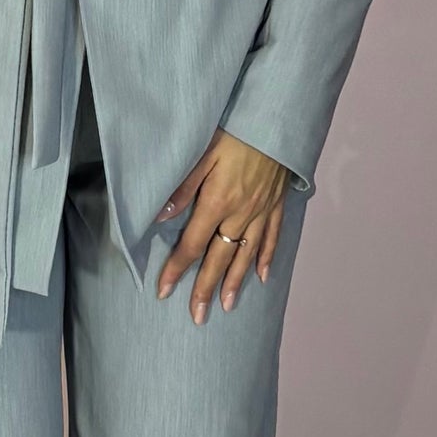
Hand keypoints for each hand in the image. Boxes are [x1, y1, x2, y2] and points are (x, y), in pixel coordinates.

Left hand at [154, 128, 291, 320]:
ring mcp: (261, 212)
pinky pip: (272, 238)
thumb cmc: (235, 131)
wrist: (275, 120)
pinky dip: (266, 259)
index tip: (163, 292)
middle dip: (205, 289)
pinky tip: (262, 277)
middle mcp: (240, 214)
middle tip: (197, 317)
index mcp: (217, 203)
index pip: (191, 245)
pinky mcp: (276, 205)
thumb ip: (181, 187)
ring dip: (234, 282)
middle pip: (218, 259)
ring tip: (225, 307)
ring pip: (245, 256)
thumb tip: (159, 216)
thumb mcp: (201, 153)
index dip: (176, 270)